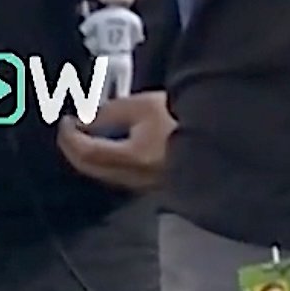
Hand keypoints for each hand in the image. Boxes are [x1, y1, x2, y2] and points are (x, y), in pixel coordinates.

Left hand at [55, 92, 174, 192]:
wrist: (223, 140)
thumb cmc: (186, 120)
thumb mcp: (141, 105)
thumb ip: (108, 112)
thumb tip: (84, 117)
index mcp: (130, 158)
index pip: (85, 152)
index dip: (69, 136)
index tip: (66, 119)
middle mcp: (136, 178)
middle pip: (91, 169)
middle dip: (75, 149)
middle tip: (70, 130)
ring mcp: (147, 185)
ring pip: (106, 175)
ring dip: (92, 156)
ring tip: (90, 135)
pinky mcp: (157, 184)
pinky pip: (122, 176)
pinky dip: (110, 161)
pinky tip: (115, 147)